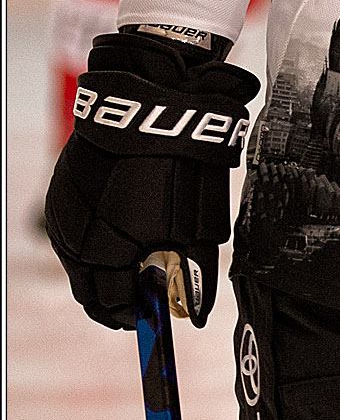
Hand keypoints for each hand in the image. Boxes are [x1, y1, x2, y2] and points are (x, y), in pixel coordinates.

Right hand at [44, 31, 260, 329]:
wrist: (151, 103)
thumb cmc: (180, 164)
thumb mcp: (199, 225)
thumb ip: (194, 274)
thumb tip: (198, 314)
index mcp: (106, 251)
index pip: (112, 304)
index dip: (132, 315)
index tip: (146, 316)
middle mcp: (75, 237)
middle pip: (87, 288)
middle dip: (113, 297)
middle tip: (136, 298)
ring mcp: (63, 211)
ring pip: (75, 259)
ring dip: (99, 268)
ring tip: (127, 263)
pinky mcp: (61, 189)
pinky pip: (70, 230)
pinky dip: (90, 239)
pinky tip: (112, 231)